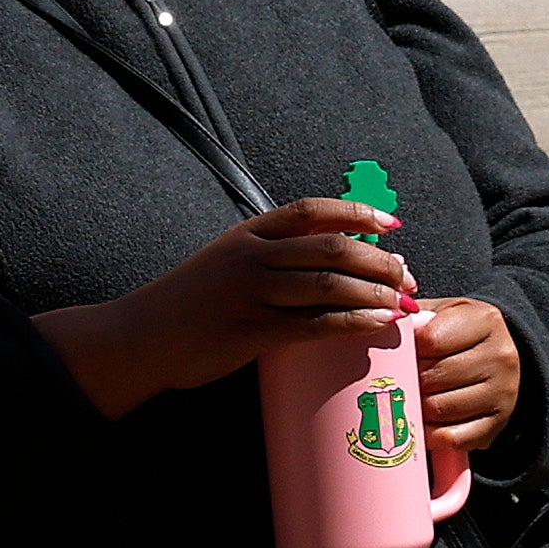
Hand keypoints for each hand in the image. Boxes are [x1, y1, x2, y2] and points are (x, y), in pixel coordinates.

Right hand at [40, 195, 409, 420]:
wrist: (140, 336)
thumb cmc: (191, 302)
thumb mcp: (227, 262)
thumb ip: (271, 254)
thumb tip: (330, 256)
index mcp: (249, 234)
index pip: (313, 211)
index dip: (358, 213)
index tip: (392, 225)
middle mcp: (252, 257)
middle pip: (332, 247)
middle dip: (379, 261)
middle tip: (407, 276)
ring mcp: (251, 294)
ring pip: (329, 285)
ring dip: (375, 293)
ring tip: (403, 302)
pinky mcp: (251, 332)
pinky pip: (314, 324)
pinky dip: (353, 323)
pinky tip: (377, 325)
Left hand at [414, 295, 520, 456]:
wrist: (496, 357)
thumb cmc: (459, 334)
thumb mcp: (441, 313)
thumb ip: (414, 318)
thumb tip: (382, 327)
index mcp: (485, 321)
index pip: (431, 339)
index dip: (406, 350)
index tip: (400, 353)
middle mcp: (500, 356)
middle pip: (434, 377)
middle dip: (410, 381)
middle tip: (401, 379)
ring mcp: (502, 394)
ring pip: (439, 409)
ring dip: (416, 408)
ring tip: (411, 398)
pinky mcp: (496, 425)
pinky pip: (451, 438)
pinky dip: (430, 435)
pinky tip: (423, 423)